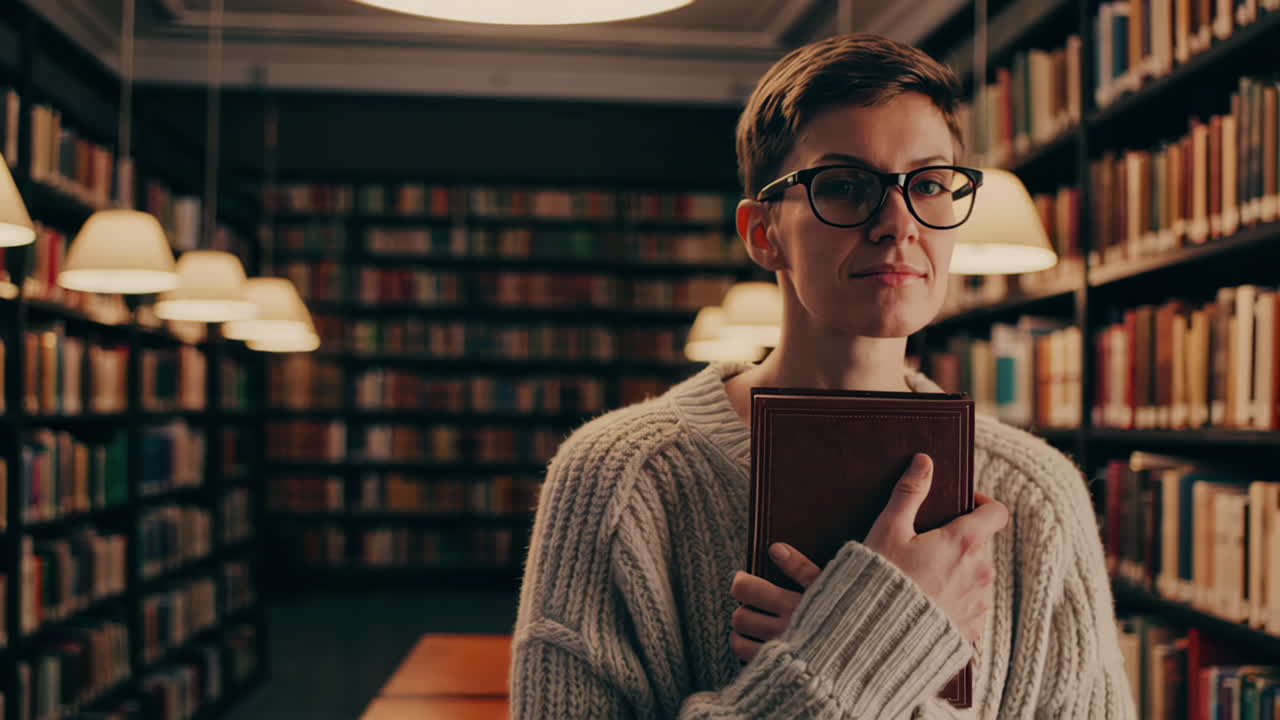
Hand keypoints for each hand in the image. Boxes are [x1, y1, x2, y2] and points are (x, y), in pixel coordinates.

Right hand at [726, 453, 1007, 662]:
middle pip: (980, 545)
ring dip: (956, 573)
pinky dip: (952, 603)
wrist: (875, 642)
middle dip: (957, 541)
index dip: (982, 503)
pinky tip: (924, 605)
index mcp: (964, 542)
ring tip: (920, 580)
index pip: (996, 512)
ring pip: (975, 577)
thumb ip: (909, 493)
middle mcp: (980, 573)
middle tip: (923, 546)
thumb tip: (924, 461)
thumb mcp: (888, 530)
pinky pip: (968, 609)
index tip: (961, 504)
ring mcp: (978, 605)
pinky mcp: (970, 633)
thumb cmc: (879, 581)